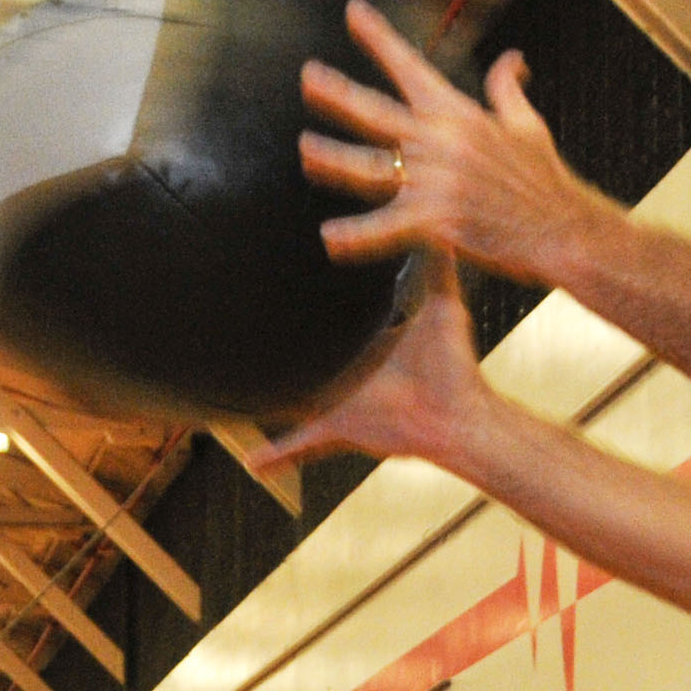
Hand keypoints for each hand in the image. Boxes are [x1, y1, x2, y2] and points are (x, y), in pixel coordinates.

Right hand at [251, 257, 488, 474]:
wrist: (459, 414)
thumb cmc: (453, 366)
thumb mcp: (442, 306)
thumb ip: (439, 267)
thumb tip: (446, 227)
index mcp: (366, 348)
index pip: (332, 327)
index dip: (310, 310)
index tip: (287, 287)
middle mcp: (349, 376)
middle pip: (306, 364)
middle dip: (278, 358)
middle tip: (240, 344)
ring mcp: (340, 404)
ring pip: (293, 402)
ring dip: (267, 402)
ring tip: (231, 401)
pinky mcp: (340, 426)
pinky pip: (303, 444)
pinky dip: (278, 454)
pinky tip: (253, 464)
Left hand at [297, 0, 611, 281]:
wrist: (564, 229)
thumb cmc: (545, 181)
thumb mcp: (528, 126)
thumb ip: (507, 91)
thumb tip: (512, 59)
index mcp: (458, 115)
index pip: (411, 66)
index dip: (379, 38)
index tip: (353, 12)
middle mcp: (441, 142)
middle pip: (376, 112)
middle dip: (338, 93)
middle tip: (307, 78)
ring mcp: (434, 182)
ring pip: (370, 167)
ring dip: (333, 158)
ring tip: (306, 151)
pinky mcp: (435, 222)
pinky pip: (385, 228)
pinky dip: (357, 236)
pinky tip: (331, 237)